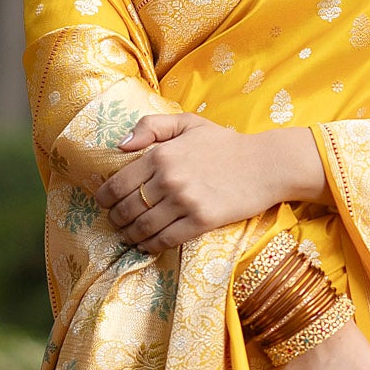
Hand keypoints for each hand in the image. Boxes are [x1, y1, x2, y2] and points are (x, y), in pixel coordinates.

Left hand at [103, 110, 322, 253]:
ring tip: (129, 236)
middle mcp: (168, 179)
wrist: (265, 164)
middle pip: (127, 209)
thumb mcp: (187, 123)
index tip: (106, 204)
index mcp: (160, 155)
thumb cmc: (225, 143)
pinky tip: (147, 245)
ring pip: (143, 228)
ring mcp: (184, 202)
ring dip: (130, 236)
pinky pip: (165, 239)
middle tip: (117, 223)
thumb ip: (151, 127)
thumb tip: (119, 145)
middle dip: (116, 220)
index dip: (104, 199)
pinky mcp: (201, 221)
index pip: (117, 185)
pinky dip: (151, 245)